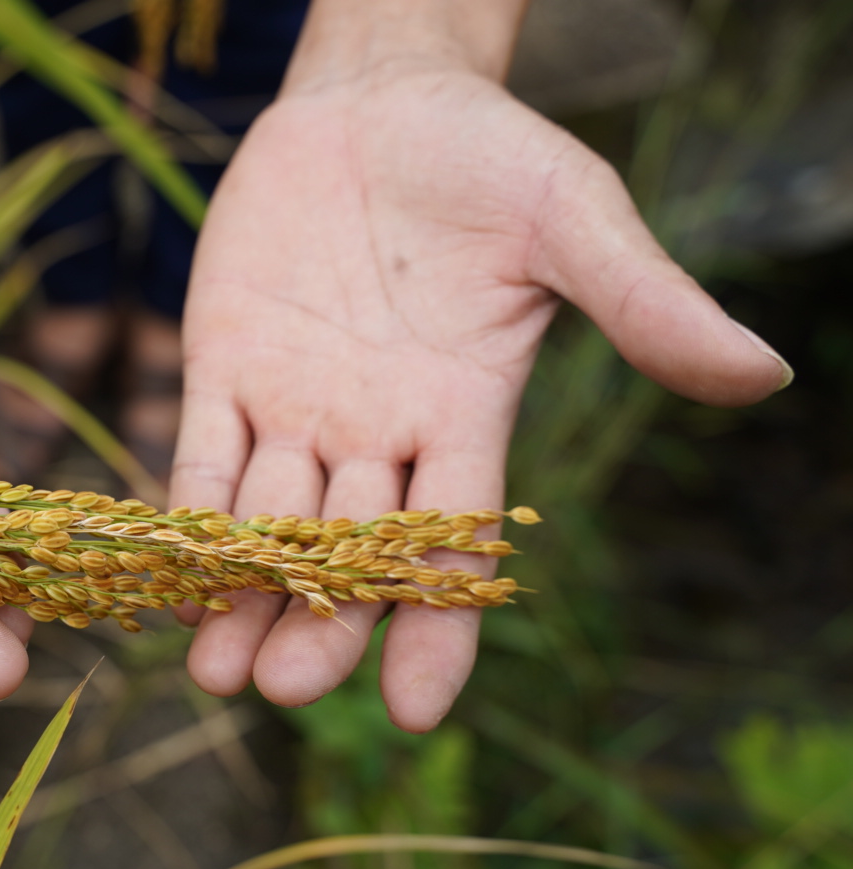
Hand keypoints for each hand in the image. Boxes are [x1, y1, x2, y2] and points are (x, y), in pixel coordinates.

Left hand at [172, 45, 787, 730]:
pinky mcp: (224, 365)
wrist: (378, 97)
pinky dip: (185, 511)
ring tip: (213, 672)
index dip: (438, 627)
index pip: (454, 544)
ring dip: (241, 594)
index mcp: (463, 417)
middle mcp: (376, 433)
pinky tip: (168, 576)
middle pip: (348, 552)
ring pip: (267, 521)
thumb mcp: (573, 220)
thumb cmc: (488, 156)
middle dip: (321, 623)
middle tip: (286, 690)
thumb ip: (644, 300)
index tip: (414, 711)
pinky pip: (201, 451)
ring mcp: (297, 405)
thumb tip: (761, 374)